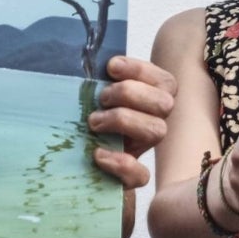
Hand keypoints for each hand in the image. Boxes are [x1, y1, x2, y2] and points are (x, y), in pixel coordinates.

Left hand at [87, 56, 176, 188]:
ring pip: (157, 131)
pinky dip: (120, 163)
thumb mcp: (91, 97)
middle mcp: (152, 123)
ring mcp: (143, 150)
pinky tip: (98, 154)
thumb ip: (96, 80)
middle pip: (164, 103)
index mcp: (148, 101)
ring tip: (94, 122)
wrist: (73, 167)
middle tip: (102, 98)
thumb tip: (86, 58)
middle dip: (129, 93)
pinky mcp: (131, 179)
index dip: (140, 70)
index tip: (111, 67)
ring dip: (123, 119)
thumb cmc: (84, 121)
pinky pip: (141, 175)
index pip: (164, 82)